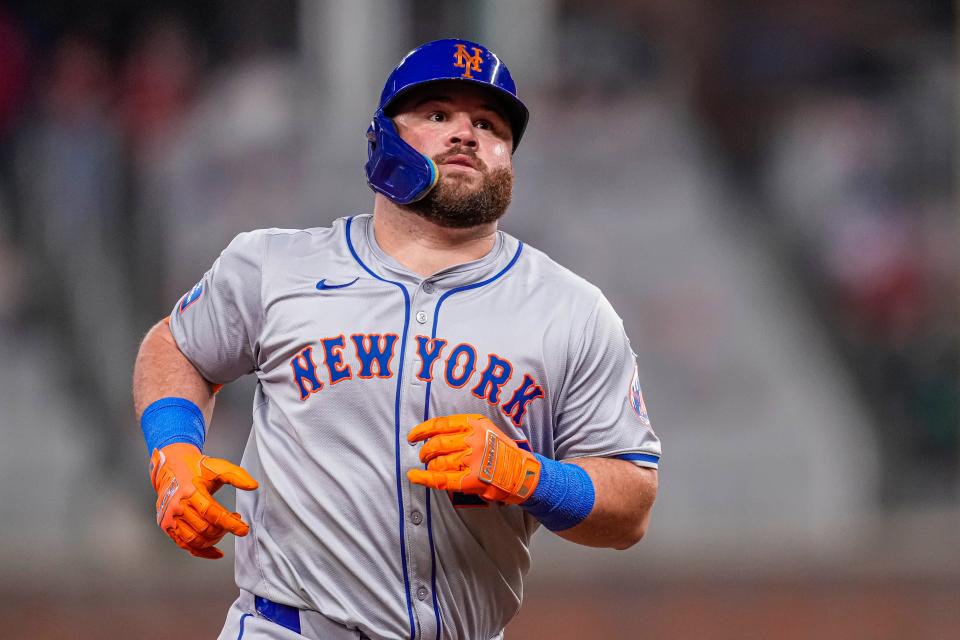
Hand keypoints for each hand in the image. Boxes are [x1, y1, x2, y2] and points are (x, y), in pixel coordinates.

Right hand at [149, 443, 257, 558]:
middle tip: (235, 522)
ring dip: (214, 540)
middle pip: (204, 528)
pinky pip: (185, 545)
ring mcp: (171, 518)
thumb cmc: (195, 468)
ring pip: (195, 540)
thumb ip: (236, 475)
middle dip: (224, 530)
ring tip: (224, 530)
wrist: (171, 468)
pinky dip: (201, 552)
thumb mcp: (217, 467)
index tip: (243, 530)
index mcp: (190, 492)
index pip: (212, 513)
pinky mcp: (167, 526)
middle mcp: (178, 507)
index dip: (230, 523)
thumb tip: (253, 486)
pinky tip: (215, 551)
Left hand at [407, 414, 540, 503]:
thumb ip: (465, 428)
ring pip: (437, 462)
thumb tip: (435, 433)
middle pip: (436, 444)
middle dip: (425, 451)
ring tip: (432, 467)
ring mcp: (472, 461)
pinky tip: (414, 476)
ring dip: (430, 466)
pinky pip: (441, 479)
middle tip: (424, 455)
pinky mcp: (471, 480)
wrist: (522, 472)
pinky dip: (423, 478)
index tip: (413, 436)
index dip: (422, 430)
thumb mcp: (487, 429)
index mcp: (475, 424)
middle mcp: (473, 440)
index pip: (441, 424)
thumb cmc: (503, 451)